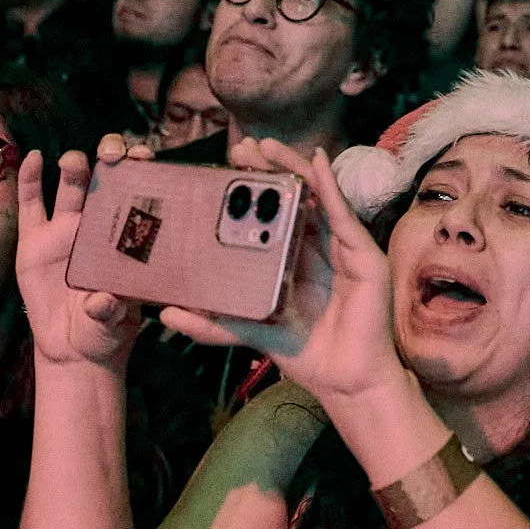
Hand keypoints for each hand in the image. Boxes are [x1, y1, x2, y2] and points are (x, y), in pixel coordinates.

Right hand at [14, 138, 144, 369]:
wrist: (73, 349)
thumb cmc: (106, 331)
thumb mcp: (114, 324)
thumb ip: (110, 311)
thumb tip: (103, 302)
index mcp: (125, 238)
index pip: (138, 195)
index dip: (142, 172)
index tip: (145, 156)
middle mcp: (97, 226)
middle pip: (105, 180)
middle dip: (110, 159)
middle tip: (113, 151)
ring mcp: (64, 231)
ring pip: (71, 187)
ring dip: (74, 167)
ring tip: (75, 160)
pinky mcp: (34, 242)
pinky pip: (31, 205)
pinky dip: (28, 180)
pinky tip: (32, 158)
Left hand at [158, 139, 404, 406]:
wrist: (344, 381)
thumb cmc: (305, 353)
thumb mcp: (250, 330)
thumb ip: (213, 322)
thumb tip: (165, 315)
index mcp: (296, 258)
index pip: (275, 213)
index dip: (254, 188)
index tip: (227, 166)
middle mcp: (320, 246)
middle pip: (295, 197)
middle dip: (270, 169)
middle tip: (241, 147)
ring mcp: (344, 248)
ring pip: (319, 196)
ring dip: (295, 167)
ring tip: (268, 147)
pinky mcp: (364, 255)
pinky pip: (344, 214)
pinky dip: (330, 186)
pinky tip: (316, 163)